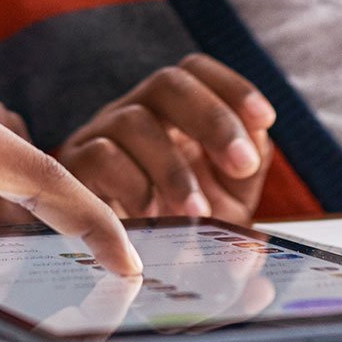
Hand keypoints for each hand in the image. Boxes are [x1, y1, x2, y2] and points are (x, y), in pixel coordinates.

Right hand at [56, 53, 274, 223]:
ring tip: (198, 213)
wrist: (123, 269)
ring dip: (174, 168)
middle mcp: (135, 112)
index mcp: (172, 113)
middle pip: (168, 83)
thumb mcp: (223, 200)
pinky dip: (135, 186)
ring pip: (134, 120)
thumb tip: (258, 143)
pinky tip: (153, 217)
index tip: (265, 120)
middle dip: (213, 119)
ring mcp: (100, 135)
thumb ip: (245, 171)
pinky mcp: (75, 167)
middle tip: (242, 165)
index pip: (195, 71)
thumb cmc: (178, 227)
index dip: (231, 86)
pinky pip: (100, 156)